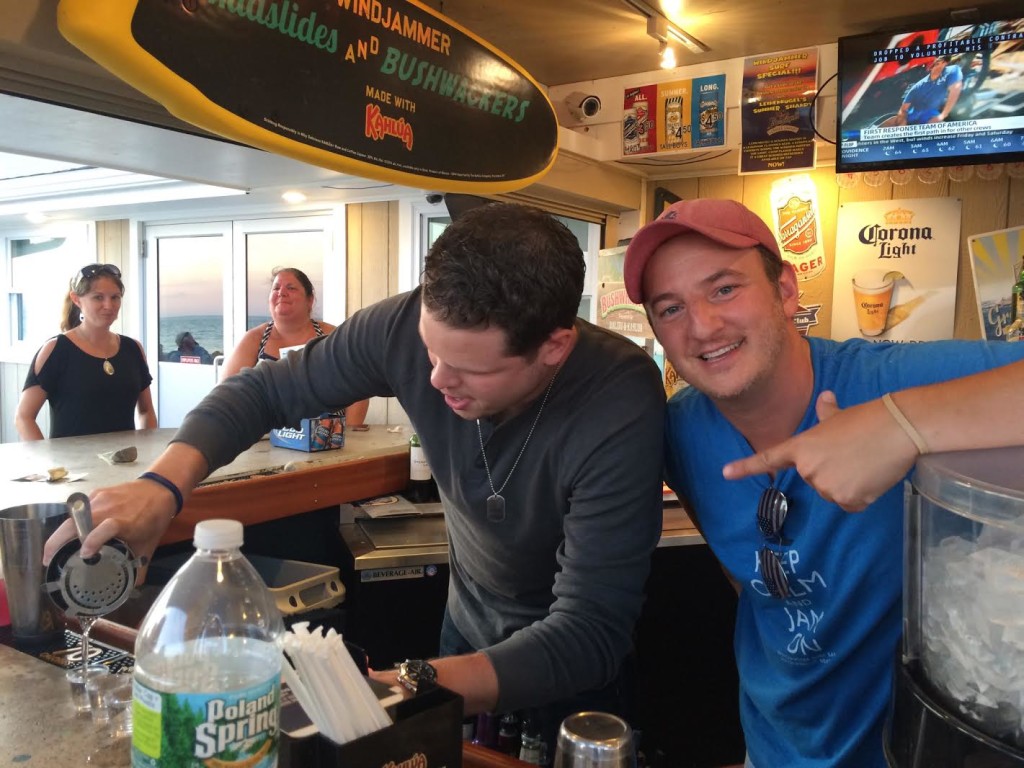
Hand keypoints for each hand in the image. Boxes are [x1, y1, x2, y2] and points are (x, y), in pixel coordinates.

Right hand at [42, 480, 177, 583]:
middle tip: (48, 560)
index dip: (94, 540)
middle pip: (77, 522)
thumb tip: (132, 590)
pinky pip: (79, 510)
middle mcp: (111, 509)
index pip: (108, 527)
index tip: (84, 554)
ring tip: (54, 551)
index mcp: (127, 523)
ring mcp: (101, 499)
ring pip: (73, 517)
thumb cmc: (154, 519)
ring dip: (60, 534)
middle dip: (57, 541)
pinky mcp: (97, 493)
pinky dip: (72, 523)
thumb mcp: (149, 545)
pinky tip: (69, 535)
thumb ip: (139, 567)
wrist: (159, 489)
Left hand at [722, 391, 918, 510]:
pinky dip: (861, 495)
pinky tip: (870, 477)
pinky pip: (850, 504)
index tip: (725, 474)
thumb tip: (824, 397)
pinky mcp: (847, 499)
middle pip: (814, 479)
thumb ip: (825, 414)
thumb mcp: (839, 414)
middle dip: (831, 471)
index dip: (746, 468)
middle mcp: (807, 469)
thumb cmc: (867, 418)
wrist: (896, 429)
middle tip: (852, 454)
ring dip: (847, 484)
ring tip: (863, 463)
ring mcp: (825, 486)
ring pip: (833, 493)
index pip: (769, 458)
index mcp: (801, 447)